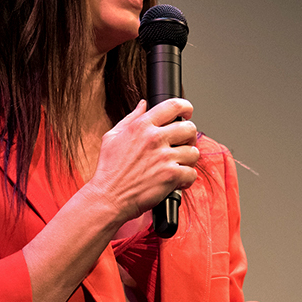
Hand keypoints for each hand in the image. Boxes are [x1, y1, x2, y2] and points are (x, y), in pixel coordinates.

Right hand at [86, 98, 199, 223]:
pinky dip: (187, 178)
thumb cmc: (108, 169)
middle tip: (183, 144)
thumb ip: (131, 118)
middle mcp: (154, 138)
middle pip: (189, 128)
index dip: (185, 107)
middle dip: (189, 136)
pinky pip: (192, 173)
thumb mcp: (112, 136)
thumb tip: (143, 104)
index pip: (172, 105)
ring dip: (188, 160)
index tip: (187, 112)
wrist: (108, 197)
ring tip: (177, 165)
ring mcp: (164, 157)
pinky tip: (176, 180)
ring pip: (194, 152)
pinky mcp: (171, 176)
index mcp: (142, 126)